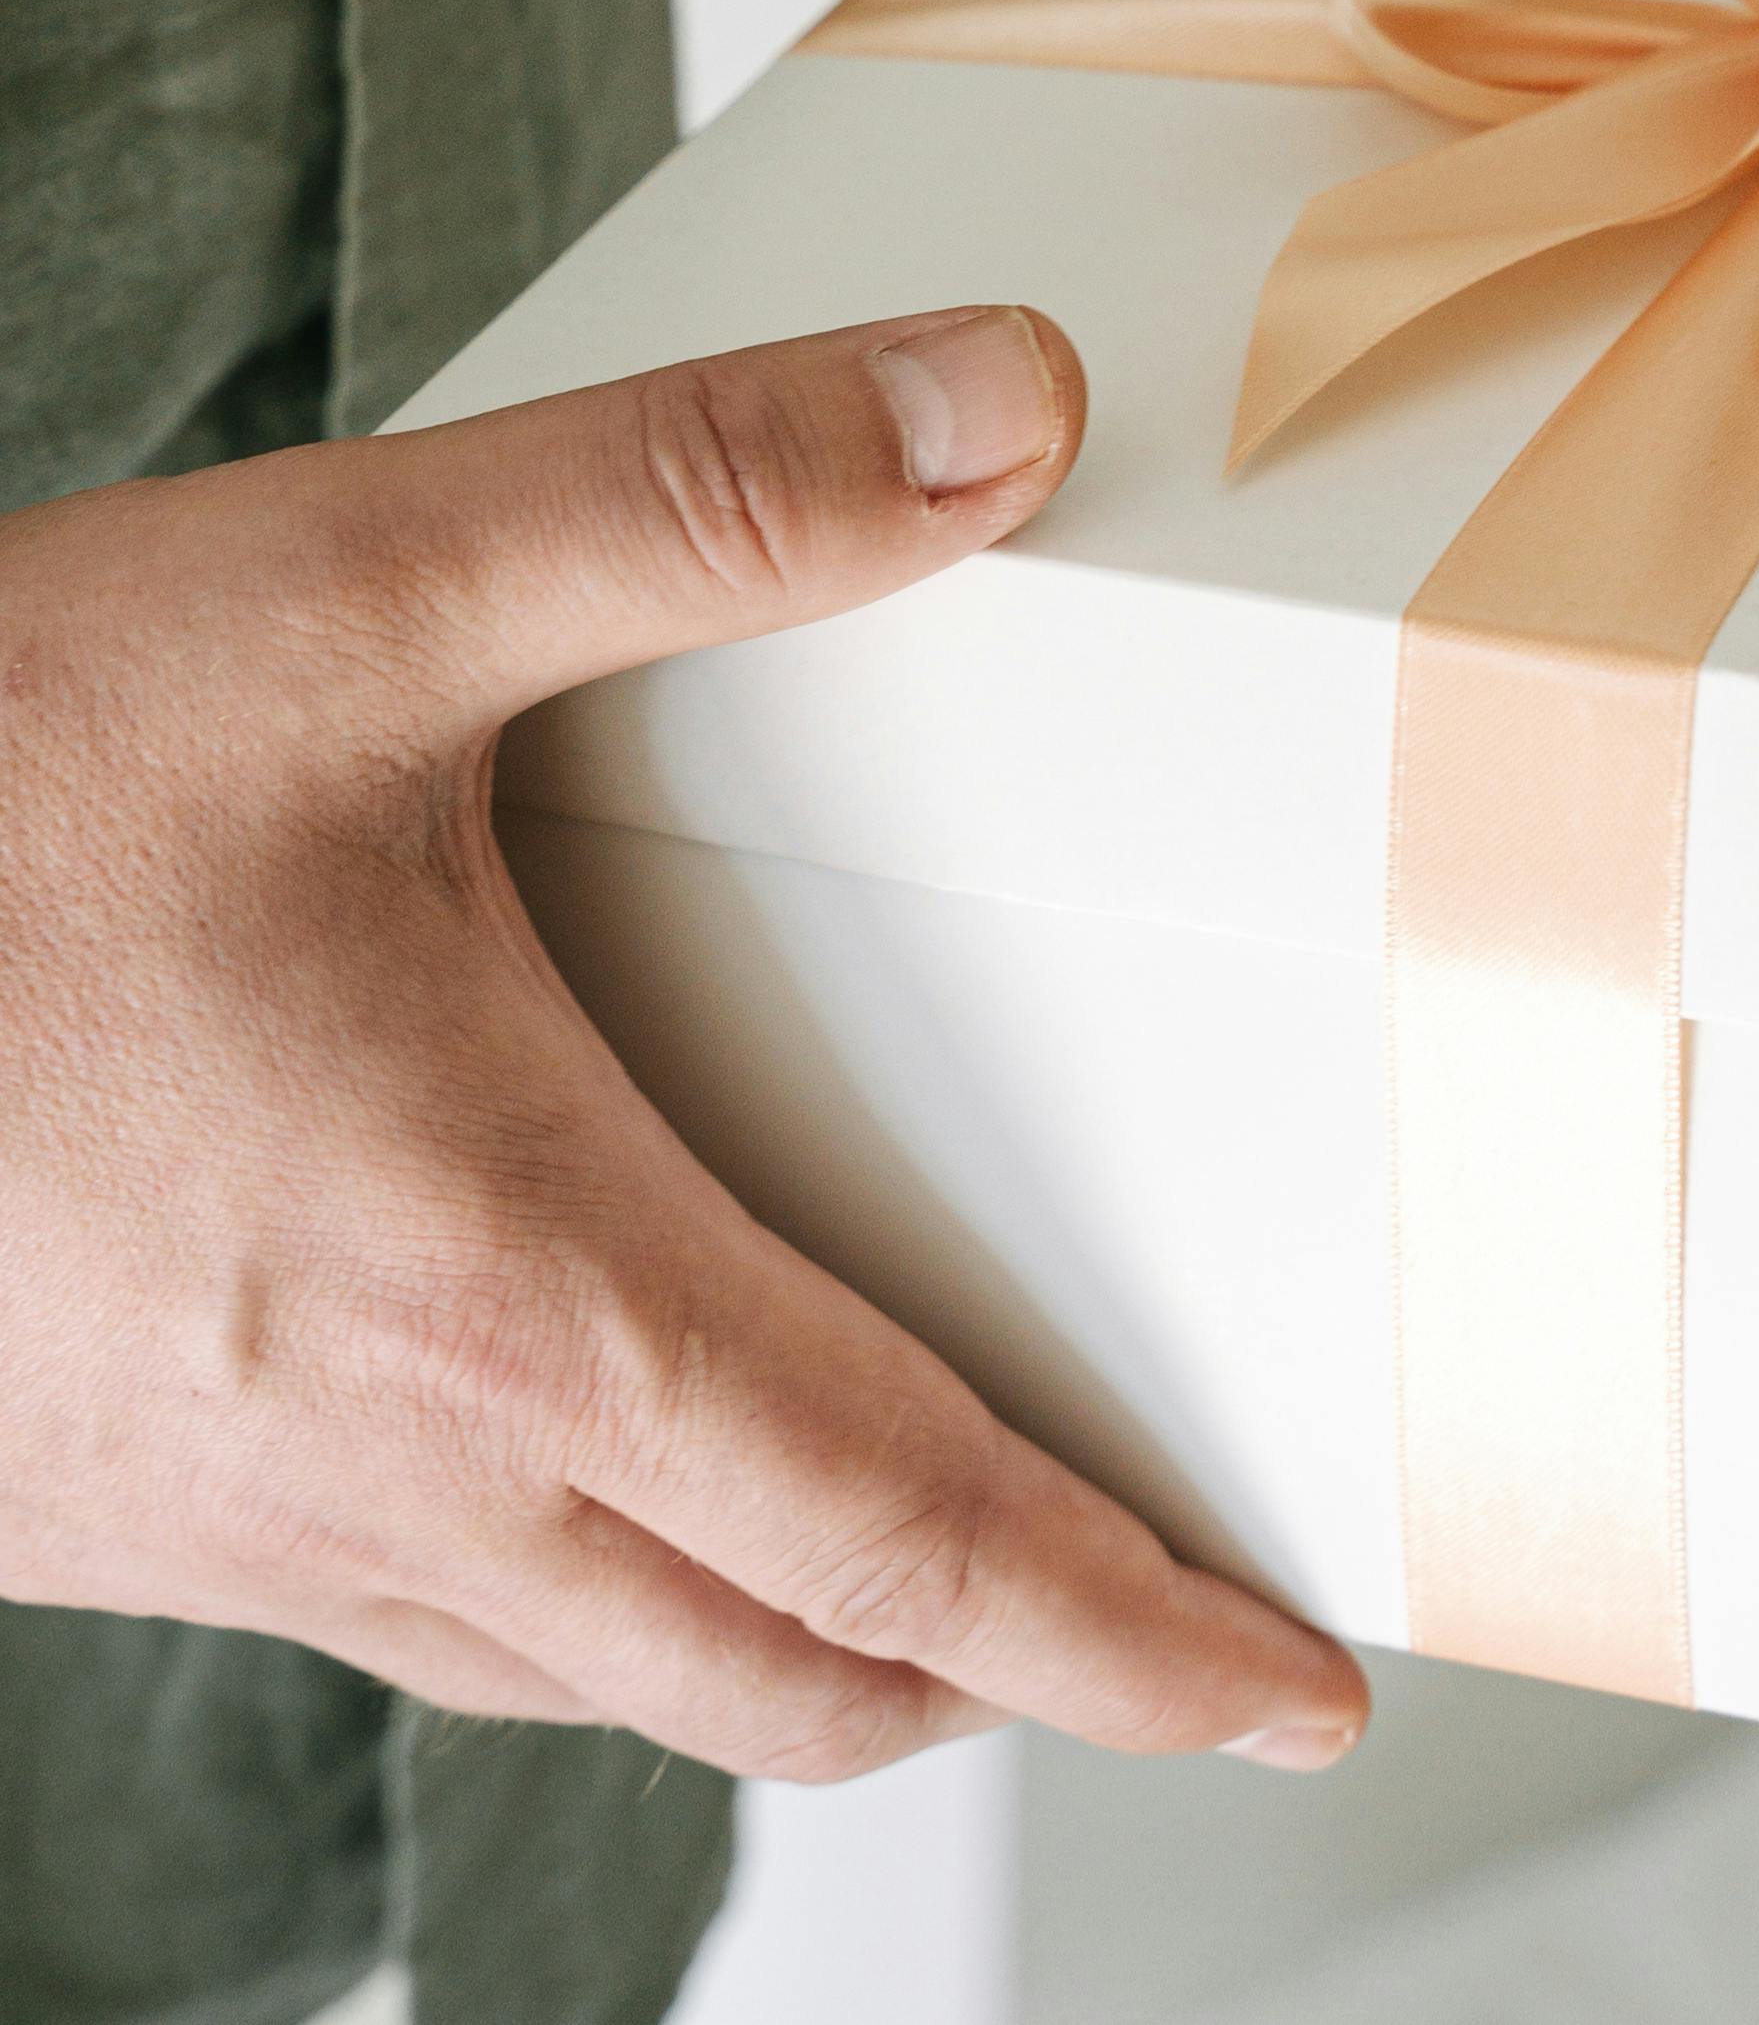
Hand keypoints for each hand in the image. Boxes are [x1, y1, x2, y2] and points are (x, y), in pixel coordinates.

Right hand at [0, 301, 1369, 1781]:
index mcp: (505, 1278)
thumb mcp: (348, 590)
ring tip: (919, 1560)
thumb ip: (700, 495)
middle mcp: (382, 1460)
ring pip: (593, 1676)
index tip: (1293, 1693)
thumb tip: (1008, 409)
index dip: (1125, 1630)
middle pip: (779, 1671)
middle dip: (1001, 1676)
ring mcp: (222, 1518)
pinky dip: (576, 1601)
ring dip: (789, 1652)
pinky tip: (573, 1453)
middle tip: (1165, 1628)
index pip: (908, 1535)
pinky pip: (410, 1621)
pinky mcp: (94, 1503)